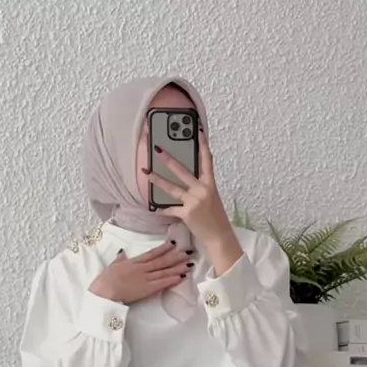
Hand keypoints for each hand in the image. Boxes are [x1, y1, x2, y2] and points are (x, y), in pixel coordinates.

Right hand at [89, 244, 191, 304]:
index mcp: (133, 262)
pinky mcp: (147, 289)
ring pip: (164, 271)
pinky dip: (172, 279)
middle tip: (188, 252)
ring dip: (178, 267)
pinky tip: (182, 276)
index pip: (151, 254)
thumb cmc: (105, 280)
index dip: (163, 248)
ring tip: (189, 263)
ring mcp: (145, 278)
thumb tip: (122, 252)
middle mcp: (142, 268)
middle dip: (176, 256)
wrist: (104, 292)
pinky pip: (162, 283)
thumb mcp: (111, 266)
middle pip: (161, 261)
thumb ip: (119, 260)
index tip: (173, 243)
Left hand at [146, 131, 242, 269]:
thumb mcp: (212, 199)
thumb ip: (201, 188)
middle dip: (169, 160)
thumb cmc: (215, 218)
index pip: (207, 161)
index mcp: (210, 184)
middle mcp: (202, 190)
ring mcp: (194, 201)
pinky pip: (170, 209)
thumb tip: (187, 181)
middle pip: (182, 171)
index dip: (202, 146)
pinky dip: (161, 209)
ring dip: (158, 180)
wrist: (219, 236)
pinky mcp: (187, 213)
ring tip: (147, 173)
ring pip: (172, 188)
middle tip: (158, 149)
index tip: (198, 131)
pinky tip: (153, 208)